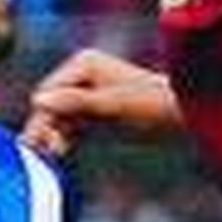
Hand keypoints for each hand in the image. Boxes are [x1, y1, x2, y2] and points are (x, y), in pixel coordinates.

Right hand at [22, 50, 182, 156]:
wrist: (184, 117)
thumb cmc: (152, 106)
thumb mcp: (112, 105)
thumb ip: (75, 103)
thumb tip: (37, 101)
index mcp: (82, 64)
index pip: (46, 93)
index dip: (44, 117)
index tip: (47, 143)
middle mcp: (81, 77)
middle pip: (49, 106)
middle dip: (46, 129)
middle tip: (50, 154)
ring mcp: (86, 96)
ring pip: (56, 120)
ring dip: (53, 137)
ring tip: (55, 157)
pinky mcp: (93, 115)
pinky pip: (69, 129)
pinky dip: (64, 141)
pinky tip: (62, 155)